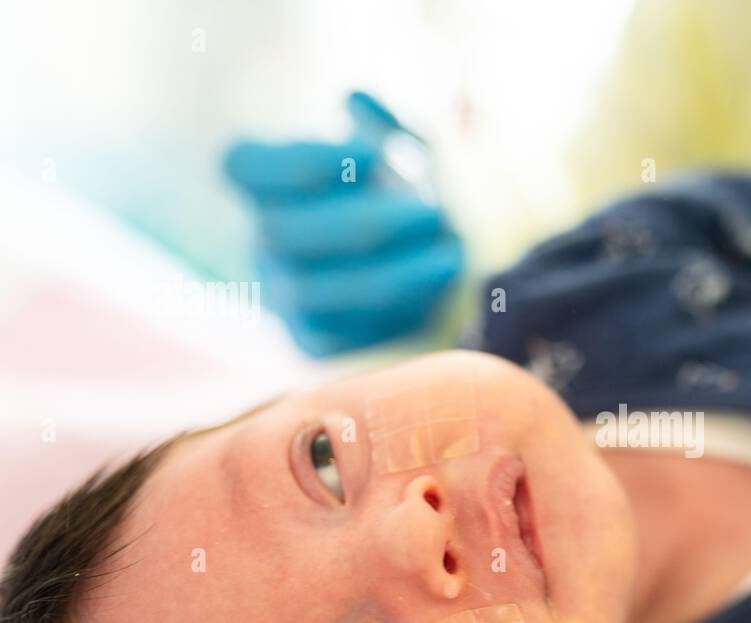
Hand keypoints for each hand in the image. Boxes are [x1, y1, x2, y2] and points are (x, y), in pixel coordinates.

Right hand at [224, 115, 462, 355]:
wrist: (436, 256)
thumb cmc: (409, 187)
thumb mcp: (406, 149)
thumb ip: (386, 126)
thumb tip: (355, 99)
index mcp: (264, 180)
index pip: (243, 166)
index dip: (302, 162)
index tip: (372, 156)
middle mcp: (262, 238)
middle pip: (278, 232)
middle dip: (361, 223)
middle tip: (434, 212)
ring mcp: (283, 293)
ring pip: (311, 291)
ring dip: (387, 273)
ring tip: (452, 255)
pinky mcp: (314, 340)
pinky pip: (343, 333)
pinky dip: (396, 309)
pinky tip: (442, 286)